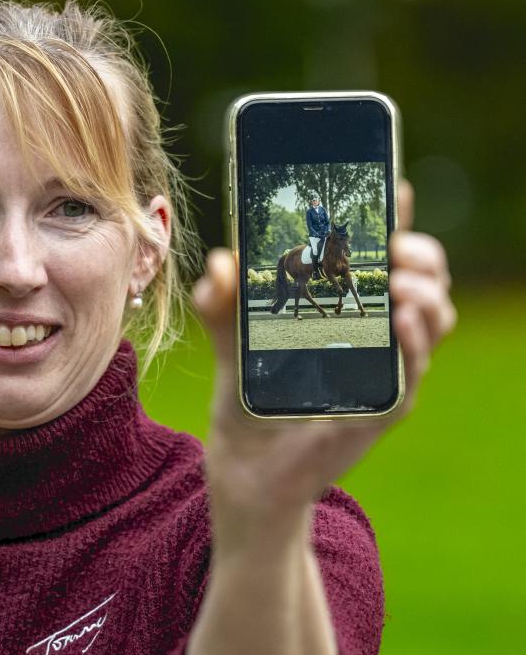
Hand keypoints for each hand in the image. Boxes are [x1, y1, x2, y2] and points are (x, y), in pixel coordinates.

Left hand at [192, 179, 456, 555]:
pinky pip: (414, 370)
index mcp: (343, 310)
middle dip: (418, 251)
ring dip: (424, 291)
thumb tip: (220, 261)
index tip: (390, 186)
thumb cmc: (248, 401)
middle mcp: (372, 336)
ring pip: (433, 319)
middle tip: (391, 246)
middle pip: (423, 278)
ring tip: (394, 282)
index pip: (379, 256)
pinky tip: (397, 320)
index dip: (393, 219)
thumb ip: (222, 303)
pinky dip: (413, 341)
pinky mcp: (382, 407)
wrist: (246, 468)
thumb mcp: (230, 343)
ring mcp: (382, 371)